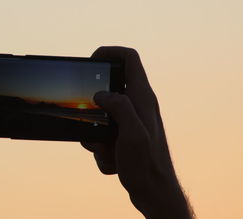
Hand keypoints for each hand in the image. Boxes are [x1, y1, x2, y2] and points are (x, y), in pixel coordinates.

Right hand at [82, 47, 193, 218]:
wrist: (153, 190)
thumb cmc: (146, 165)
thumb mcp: (132, 134)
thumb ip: (120, 108)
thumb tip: (101, 94)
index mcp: (142, 98)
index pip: (129, 58)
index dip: (110, 51)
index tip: (91, 60)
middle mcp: (138, 104)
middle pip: (110, 86)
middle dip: (93, 103)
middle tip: (89, 119)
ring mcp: (131, 118)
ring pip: (102, 112)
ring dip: (95, 131)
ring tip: (106, 149)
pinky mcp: (125, 133)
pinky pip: (103, 131)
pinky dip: (101, 145)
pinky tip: (111, 159)